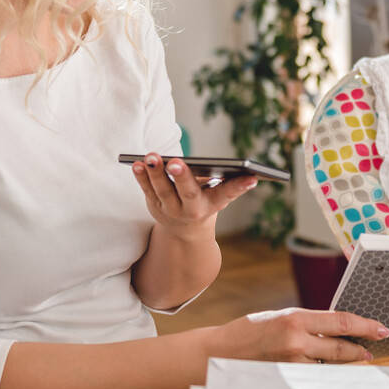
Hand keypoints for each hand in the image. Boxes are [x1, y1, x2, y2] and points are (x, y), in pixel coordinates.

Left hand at [131, 153, 255, 237]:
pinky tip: (137, 163)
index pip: (228, 194)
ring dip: (156, 173)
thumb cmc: (206, 202)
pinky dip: (141, 177)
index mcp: (212, 204)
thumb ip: (230, 184)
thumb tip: (249, 173)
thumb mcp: (219, 196)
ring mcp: (170, 208)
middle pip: (187, 192)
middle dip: (182, 177)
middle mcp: (191, 209)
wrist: (184, 231)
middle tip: (176, 162)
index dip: (239, 186)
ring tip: (151, 157)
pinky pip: (147, 189)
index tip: (252, 176)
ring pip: (163, 190)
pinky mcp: (154, 204)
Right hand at [213, 308, 388, 363]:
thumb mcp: (280, 318)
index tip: (381, 329)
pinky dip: (324, 374)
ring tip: (355, 361)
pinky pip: (315, 377)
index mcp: (294, 319)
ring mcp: (291, 363)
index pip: (340, 322)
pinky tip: (328, 372)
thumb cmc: (249, 332)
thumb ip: (307, 323)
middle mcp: (295, 341)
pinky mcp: (287, 379)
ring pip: (330, 365)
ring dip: (345, 364)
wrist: (218, 353)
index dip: (365, 326)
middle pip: (342, 347)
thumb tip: (337, 329)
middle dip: (362, 350)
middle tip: (372, 350)